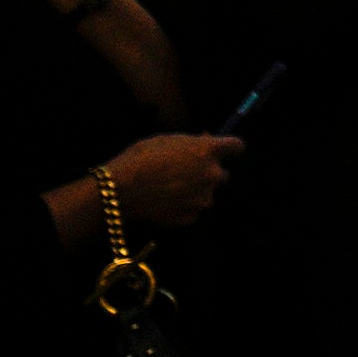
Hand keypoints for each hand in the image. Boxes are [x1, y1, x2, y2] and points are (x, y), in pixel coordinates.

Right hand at [103, 132, 240, 233]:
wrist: (119, 189)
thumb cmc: (140, 158)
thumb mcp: (168, 140)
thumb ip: (192, 143)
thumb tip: (207, 140)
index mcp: (209, 150)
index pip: (237, 146)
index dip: (230, 148)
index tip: (224, 151)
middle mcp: (212, 174)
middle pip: (222, 175)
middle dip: (209, 173)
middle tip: (186, 173)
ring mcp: (202, 198)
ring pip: (205, 195)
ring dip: (195, 192)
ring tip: (168, 189)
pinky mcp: (189, 217)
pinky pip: (192, 211)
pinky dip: (182, 208)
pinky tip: (163, 202)